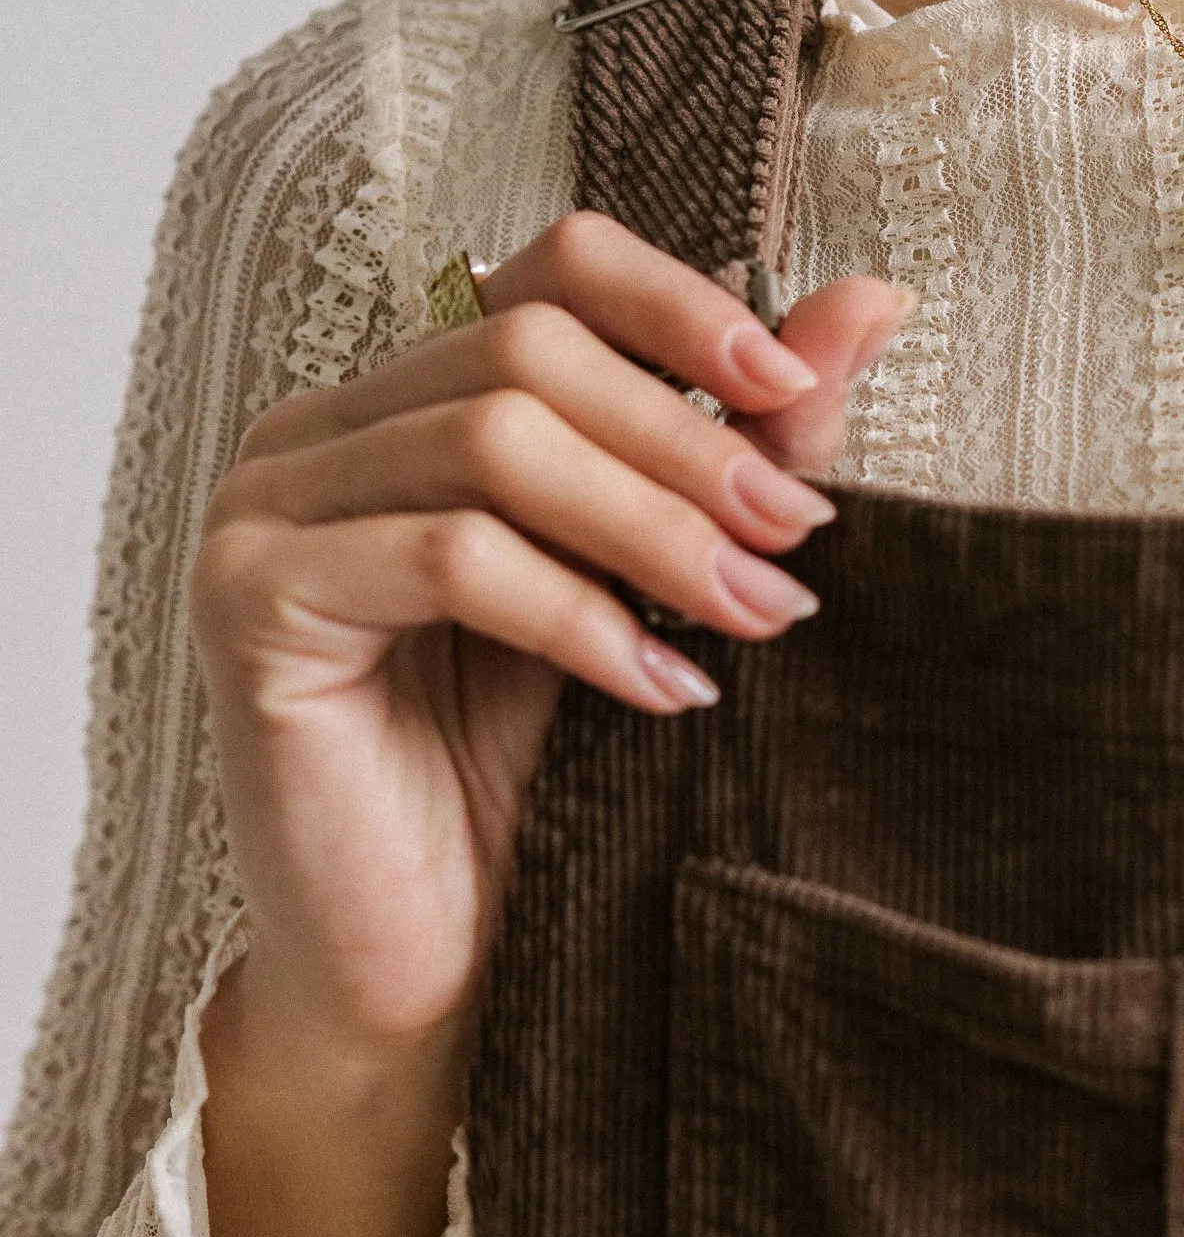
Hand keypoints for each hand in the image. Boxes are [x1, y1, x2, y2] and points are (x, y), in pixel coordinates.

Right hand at [191, 211, 909, 1077]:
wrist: (431, 966)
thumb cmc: (535, 776)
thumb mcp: (657, 585)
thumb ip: (745, 445)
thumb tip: (879, 302)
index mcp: (412, 398)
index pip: (551, 269)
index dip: (682, 310)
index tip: (796, 396)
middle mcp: (323, 429)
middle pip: (531, 351)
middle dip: (689, 445)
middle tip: (796, 540)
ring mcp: (267, 505)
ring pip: (493, 445)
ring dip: (652, 531)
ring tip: (751, 616)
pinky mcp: (250, 601)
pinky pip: (447, 559)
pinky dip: (579, 616)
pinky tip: (659, 689)